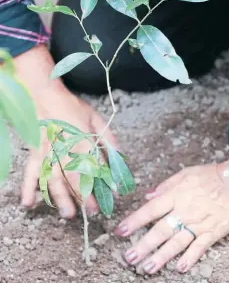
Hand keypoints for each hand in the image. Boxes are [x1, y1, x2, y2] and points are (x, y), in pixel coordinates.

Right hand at [14, 45, 116, 217]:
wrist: (44, 95)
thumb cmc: (71, 107)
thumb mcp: (96, 119)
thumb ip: (107, 138)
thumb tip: (119, 156)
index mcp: (82, 141)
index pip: (96, 167)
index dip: (106, 181)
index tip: (113, 195)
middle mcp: (64, 151)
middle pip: (74, 179)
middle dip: (84, 197)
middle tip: (92, 211)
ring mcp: (47, 154)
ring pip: (54, 180)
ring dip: (61, 199)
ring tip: (69, 214)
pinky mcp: (35, 154)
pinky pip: (31, 173)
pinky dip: (28, 189)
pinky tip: (29, 204)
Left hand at [115, 156, 228, 272]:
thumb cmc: (209, 175)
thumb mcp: (185, 174)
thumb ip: (165, 186)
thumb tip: (148, 196)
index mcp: (175, 196)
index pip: (150, 210)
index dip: (134, 221)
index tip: (120, 231)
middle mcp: (184, 211)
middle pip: (160, 231)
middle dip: (143, 245)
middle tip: (129, 258)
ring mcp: (198, 223)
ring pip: (177, 243)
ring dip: (161, 256)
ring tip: (147, 268)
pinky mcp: (213, 232)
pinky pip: (200, 247)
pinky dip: (190, 258)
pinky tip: (179, 268)